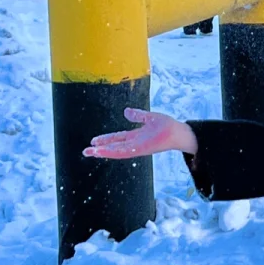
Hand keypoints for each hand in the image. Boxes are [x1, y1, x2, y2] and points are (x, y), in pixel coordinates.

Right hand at [84, 108, 198, 159]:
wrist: (178, 132)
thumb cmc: (168, 126)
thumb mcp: (150, 117)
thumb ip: (138, 115)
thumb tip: (125, 111)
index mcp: (135, 137)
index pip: (117, 138)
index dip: (105, 140)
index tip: (93, 141)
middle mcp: (134, 144)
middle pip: (113, 147)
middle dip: (99, 149)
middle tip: (85, 152)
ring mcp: (137, 148)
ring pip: (116, 151)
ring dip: (103, 152)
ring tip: (90, 152)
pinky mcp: (140, 149)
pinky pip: (124, 151)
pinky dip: (113, 152)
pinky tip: (103, 152)